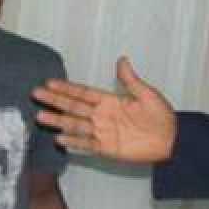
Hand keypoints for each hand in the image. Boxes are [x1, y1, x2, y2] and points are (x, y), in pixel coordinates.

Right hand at [33, 57, 176, 163]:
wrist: (173, 140)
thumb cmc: (162, 117)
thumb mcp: (147, 94)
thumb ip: (131, 80)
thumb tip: (122, 60)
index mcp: (110, 101)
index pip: (83, 93)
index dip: (66, 88)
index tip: (49, 82)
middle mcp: (102, 116)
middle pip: (73, 107)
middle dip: (54, 100)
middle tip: (36, 95)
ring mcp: (102, 132)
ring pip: (75, 125)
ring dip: (58, 121)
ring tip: (41, 117)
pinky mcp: (106, 148)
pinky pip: (86, 144)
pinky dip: (73, 142)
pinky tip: (59, 139)